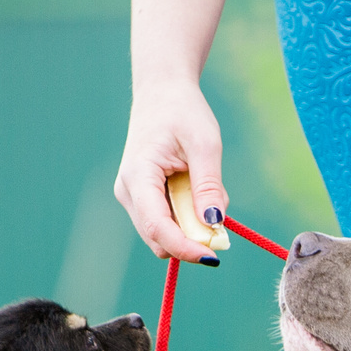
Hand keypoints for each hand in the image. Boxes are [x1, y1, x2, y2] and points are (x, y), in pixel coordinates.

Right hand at [116, 78, 229, 262]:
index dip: (185, 248)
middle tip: (222, 223)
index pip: (157, 227)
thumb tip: (214, 225)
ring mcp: (133, 198)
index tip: (214, 256)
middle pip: (159, 239)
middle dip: (192, 240)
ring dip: (192, 229)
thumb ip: (209, 185)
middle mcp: (128, 192)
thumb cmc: (183, 113)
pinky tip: (197, 194)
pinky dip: (188, 220)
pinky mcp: (143, 200)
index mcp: (138, 176)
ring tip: (207, 193)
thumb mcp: (205, 144)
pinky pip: (167, 223)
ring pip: (164, 235)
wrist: (162, 94)